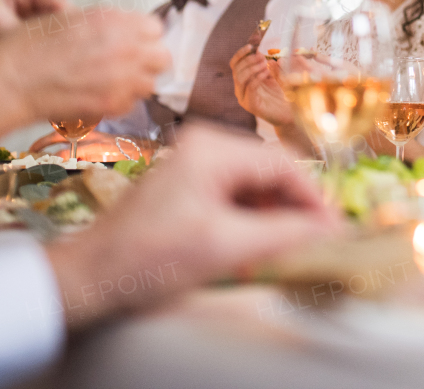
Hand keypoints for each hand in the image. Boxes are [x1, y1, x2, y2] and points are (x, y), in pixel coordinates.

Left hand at [0, 0, 69, 58]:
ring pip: (52, 38)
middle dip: (60, 39)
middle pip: (60, 22)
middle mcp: (29, 3)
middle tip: (61, 58)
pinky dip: (40, 59)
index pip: (61, 4)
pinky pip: (39, 50)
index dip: (69, 24)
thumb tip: (50, 44)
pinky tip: (37, 67)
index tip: (73, 43)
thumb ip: (26, 31)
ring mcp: (25, 22)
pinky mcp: (19, 39)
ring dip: (49, 50)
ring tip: (45, 63)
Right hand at [0, 8, 169, 123]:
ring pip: (150, 83)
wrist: (9, 82)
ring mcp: (122, 77)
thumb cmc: (28, 49)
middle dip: (148, 61)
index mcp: (114, 20)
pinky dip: (120, 102)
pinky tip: (98, 96)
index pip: (155, 28)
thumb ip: (103, 23)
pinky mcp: (113, 104)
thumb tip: (122, 29)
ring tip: (111, 83)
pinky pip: (131, 104)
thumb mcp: (68, 18)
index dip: (143, 37)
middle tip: (129, 65)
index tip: (134, 43)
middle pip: (162, 56)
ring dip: (136, 83)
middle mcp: (124, 46)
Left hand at [45, 123, 340, 327]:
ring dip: (271, 215)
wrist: (89, 277)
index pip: (284, 165)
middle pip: (271, 171)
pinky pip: (233, 193)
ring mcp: (192, 162)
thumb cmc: (148, 259)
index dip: (314, 199)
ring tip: (279, 250)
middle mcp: (203, 145)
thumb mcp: (226, 248)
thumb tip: (331, 227)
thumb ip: (284, 233)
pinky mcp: (185, 183)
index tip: (334, 229)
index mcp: (212, 149)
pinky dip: (249, 218)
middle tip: (311, 242)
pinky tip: (249, 247)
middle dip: (293, 208)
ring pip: (254, 184)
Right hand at [230, 44, 292, 125]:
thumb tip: (261, 51)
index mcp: (244, 79)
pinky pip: (249, 88)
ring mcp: (244, 97)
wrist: (289, 113)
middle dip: (248, 59)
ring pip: (240, 78)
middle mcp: (240, 88)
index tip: (251, 45)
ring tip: (264, 64)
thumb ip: (267, 63)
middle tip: (261, 55)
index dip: (241, 53)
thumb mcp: (274, 74)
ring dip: (252, 67)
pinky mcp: (250, 105)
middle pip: (236, 69)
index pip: (235, 63)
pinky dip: (257, 78)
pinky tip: (266, 73)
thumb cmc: (281, 93)